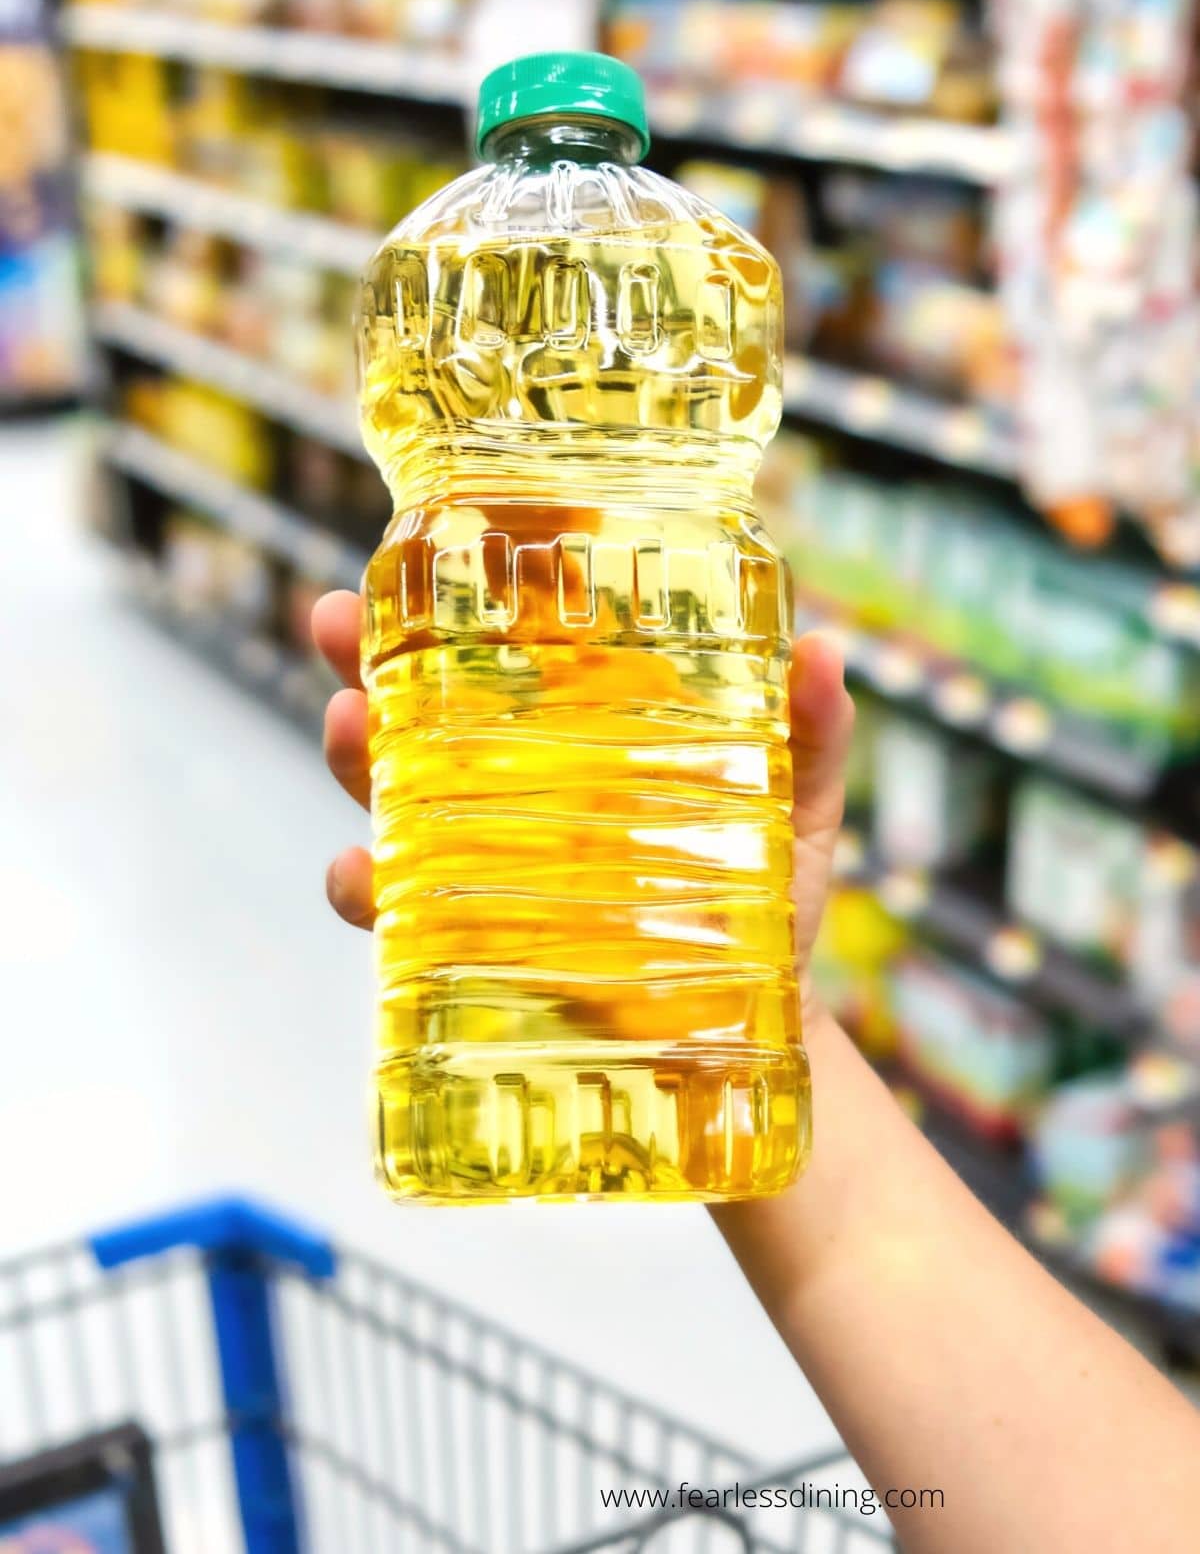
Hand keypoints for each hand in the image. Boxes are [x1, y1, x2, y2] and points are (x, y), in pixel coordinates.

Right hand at [311, 590, 853, 1013]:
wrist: (752, 1030)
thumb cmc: (770, 904)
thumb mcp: (795, 810)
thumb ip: (809, 737)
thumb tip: (828, 650)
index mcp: (581, 743)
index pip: (503, 660)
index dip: (452, 607)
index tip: (415, 555)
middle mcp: (516, 795)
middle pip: (418, 715)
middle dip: (363, 664)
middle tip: (332, 622)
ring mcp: (486, 867)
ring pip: (390, 799)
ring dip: (351, 756)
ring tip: (343, 723)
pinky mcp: (473, 945)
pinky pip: (398, 915)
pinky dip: (367, 890)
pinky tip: (361, 871)